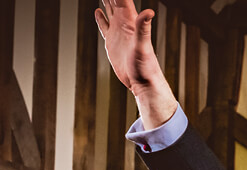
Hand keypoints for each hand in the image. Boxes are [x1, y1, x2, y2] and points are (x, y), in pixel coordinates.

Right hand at [94, 0, 176, 127]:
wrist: (144, 83)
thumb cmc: (146, 67)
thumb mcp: (143, 46)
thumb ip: (144, 27)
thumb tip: (150, 11)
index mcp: (130, 20)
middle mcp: (124, 23)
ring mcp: (118, 32)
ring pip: (108, 9)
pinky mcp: (112, 42)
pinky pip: (104, 25)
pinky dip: (100, 17)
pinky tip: (97, 11)